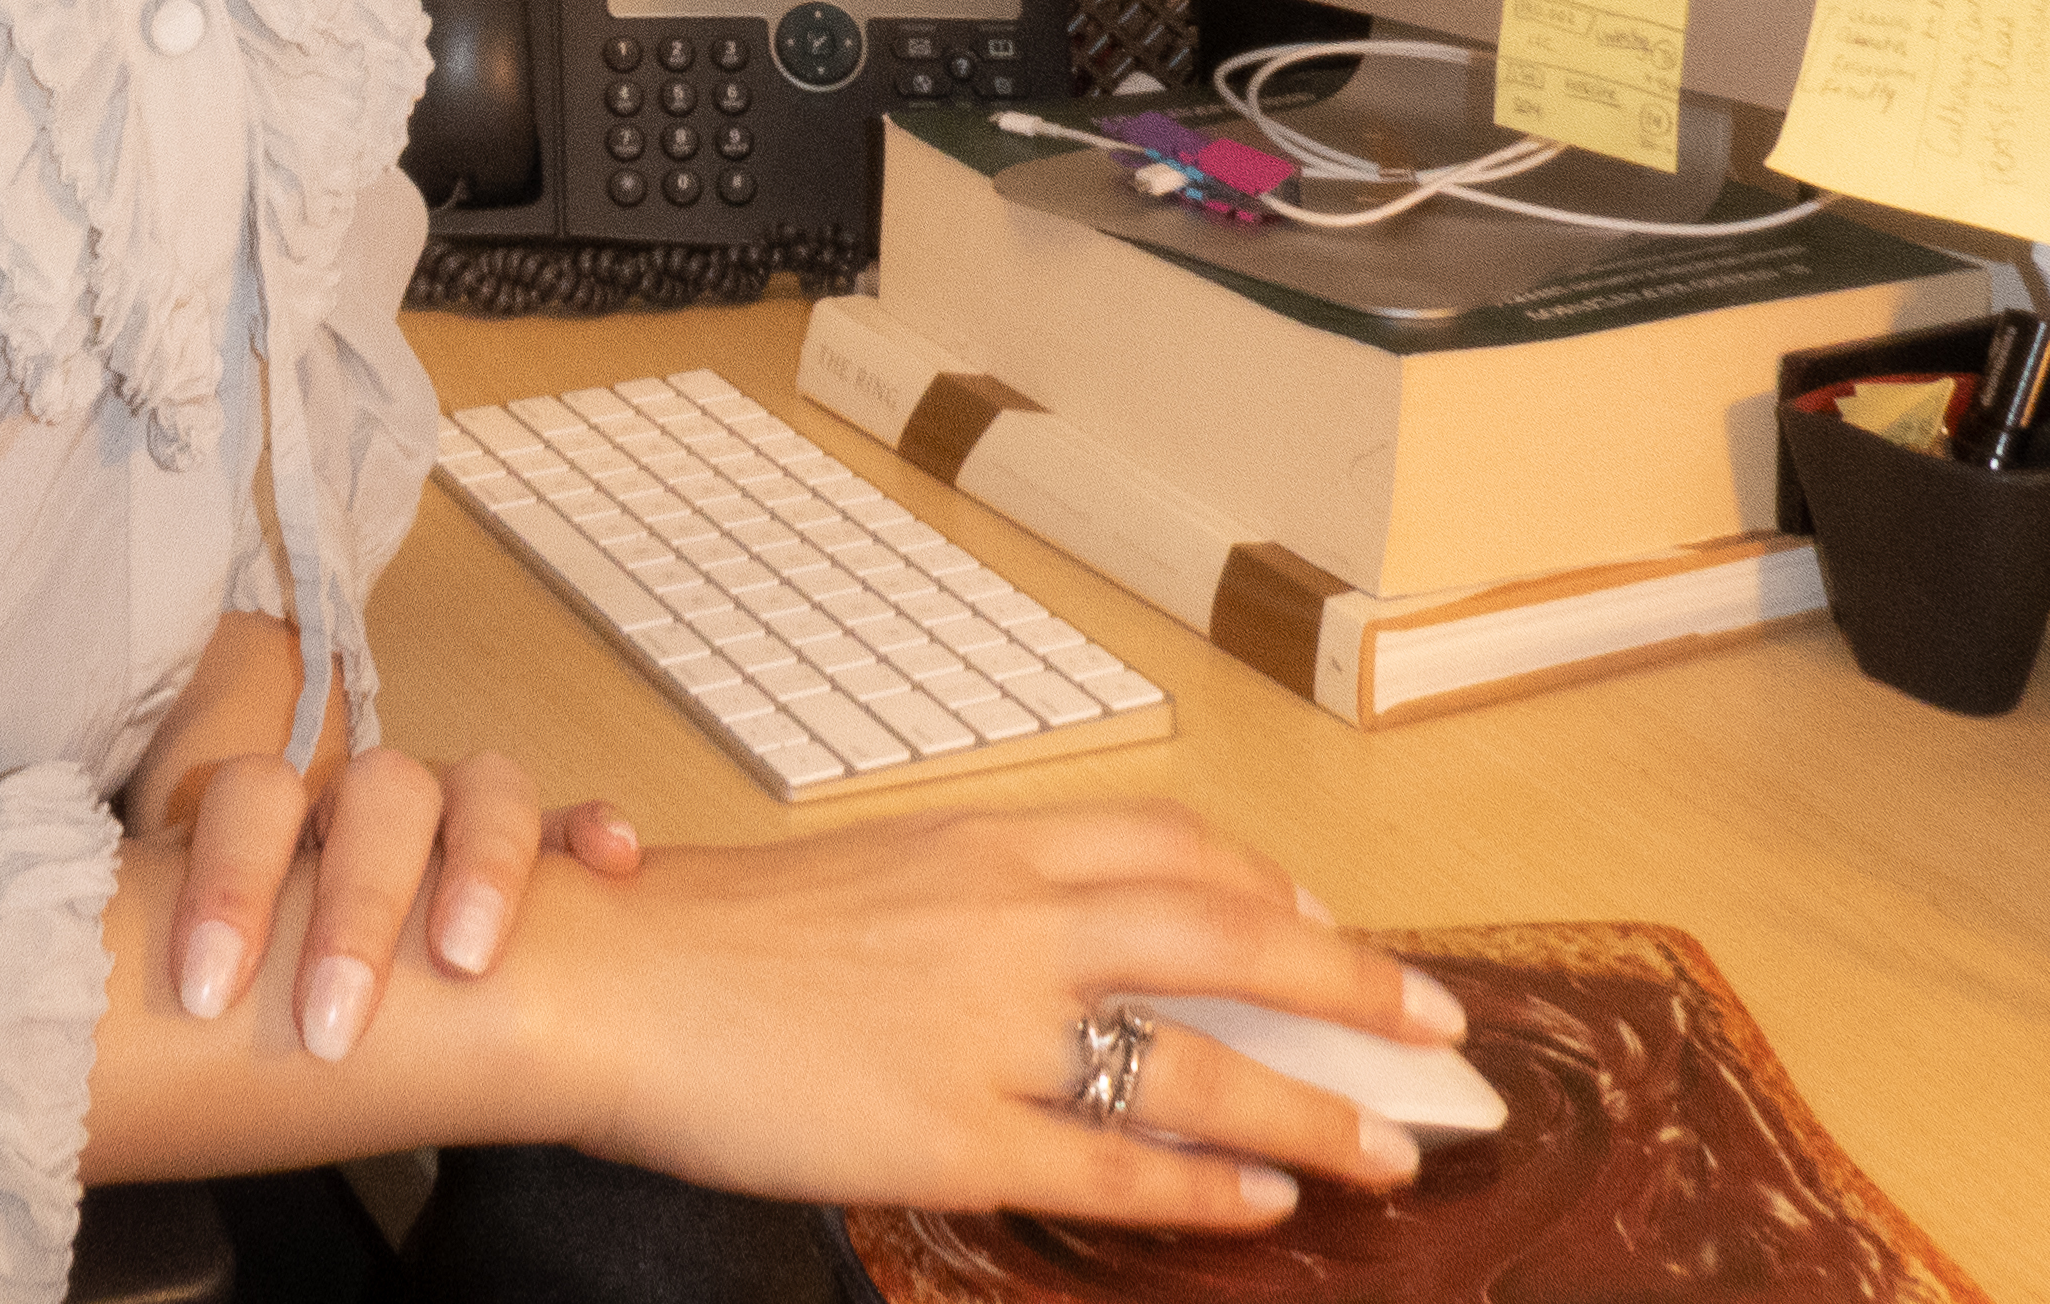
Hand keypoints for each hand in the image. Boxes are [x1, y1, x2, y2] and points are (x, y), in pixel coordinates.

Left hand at [170, 745, 646, 1054]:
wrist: (303, 943)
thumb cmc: (250, 962)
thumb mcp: (204, 950)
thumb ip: (172, 957)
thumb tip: (78, 1038)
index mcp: (273, 811)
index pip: (249, 797)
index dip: (228, 882)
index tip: (208, 992)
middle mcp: (364, 798)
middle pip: (372, 792)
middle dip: (351, 905)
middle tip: (330, 1018)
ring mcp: (449, 812)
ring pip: (476, 786)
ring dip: (476, 865)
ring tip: (463, 954)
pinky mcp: (527, 846)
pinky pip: (564, 820)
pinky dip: (584, 830)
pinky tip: (607, 862)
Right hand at [500, 801, 1455, 1225]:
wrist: (611, 982)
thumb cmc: (705, 933)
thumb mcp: (859, 880)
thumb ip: (961, 904)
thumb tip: (1040, 945)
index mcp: (984, 846)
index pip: (1171, 849)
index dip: (1268, 890)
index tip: (1328, 926)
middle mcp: (1009, 922)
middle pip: (1226, 940)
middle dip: (1349, 987)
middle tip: (1438, 1029)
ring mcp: (990, 1030)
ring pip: (1197, 1061)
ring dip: (1313, 1106)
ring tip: (1393, 1151)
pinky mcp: (954, 1133)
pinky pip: (1111, 1160)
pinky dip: (1202, 1183)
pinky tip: (1264, 1203)